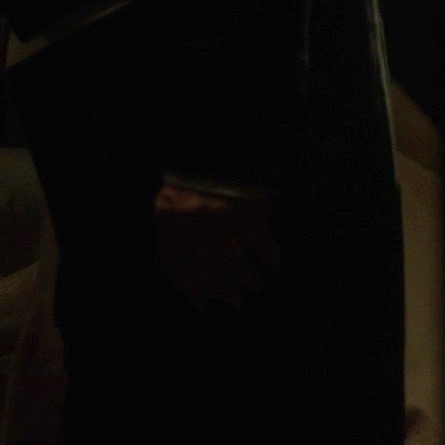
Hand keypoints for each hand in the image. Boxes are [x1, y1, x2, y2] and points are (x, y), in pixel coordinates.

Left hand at [153, 182, 281, 310]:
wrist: (221, 140)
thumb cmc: (199, 174)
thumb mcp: (175, 199)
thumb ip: (176, 229)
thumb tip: (194, 270)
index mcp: (170, 218)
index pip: (176, 264)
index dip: (190, 289)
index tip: (204, 304)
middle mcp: (192, 220)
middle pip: (207, 269)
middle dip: (223, 291)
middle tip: (237, 303)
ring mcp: (221, 214)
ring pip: (233, 260)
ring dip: (246, 279)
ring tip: (255, 287)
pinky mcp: (248, 206)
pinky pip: (261, 241)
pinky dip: (269, 256)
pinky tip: (274, 264)